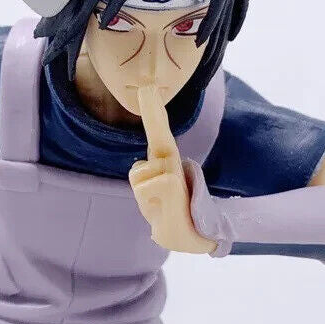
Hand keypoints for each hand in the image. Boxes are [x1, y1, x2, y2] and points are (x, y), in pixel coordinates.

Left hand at [128, 85, 216, 253]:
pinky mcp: (172, 182)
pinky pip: (144, 187)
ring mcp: (173, 172)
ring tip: (159, 204)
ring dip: (142, 193)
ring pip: (139, 174)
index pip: (158, 132)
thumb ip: (146, 175)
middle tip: (147, 85)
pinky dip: (147, 201)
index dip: (153, 110)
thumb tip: (141, 169)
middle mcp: (171, 162)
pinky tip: (163, 208)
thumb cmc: (165, 213)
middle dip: (152, 108)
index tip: (149, 86)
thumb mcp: (150, 192)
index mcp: (165, 162)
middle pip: (159, 132)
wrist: (185, 238)